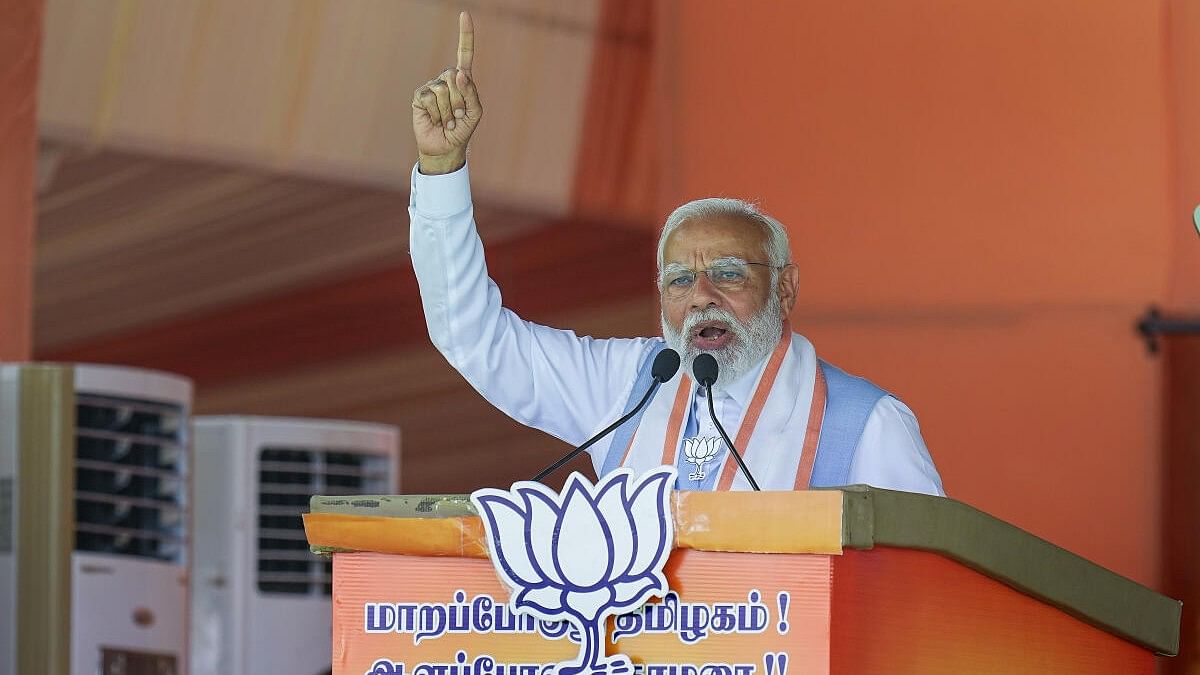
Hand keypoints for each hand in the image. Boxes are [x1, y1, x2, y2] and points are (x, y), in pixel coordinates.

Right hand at [412, 11, 481, 174]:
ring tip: (448, 120)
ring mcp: (431, 86)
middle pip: (454, 76)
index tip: (465, 14)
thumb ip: (471, 92)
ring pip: (442, 89)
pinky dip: (436, 113)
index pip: (464, 53)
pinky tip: (436, 120)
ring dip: (448, 111)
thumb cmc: (462, 129)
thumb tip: (459, 73)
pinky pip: (429, 97)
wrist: (445, 147)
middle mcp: (446, 79)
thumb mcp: (475, 112)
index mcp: (463, 80)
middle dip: (459, 100)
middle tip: (458, 115)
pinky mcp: (419, 96)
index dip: (465, 34)